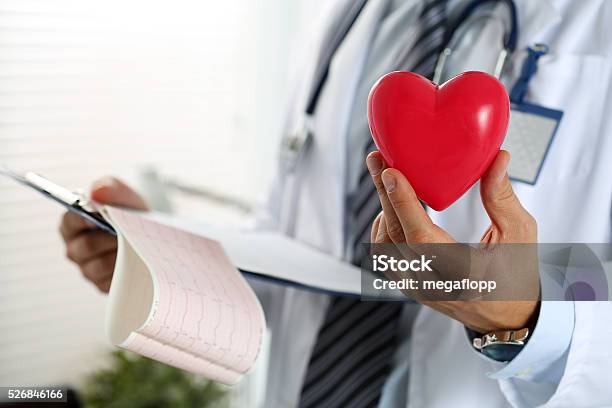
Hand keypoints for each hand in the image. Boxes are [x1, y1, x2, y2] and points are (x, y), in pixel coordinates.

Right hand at [59, 177, 147, 292]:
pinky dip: (124, 272)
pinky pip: (109, 282)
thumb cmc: (133, 216)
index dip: (79, 218)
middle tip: (124, 232)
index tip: (94, 216)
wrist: (154, 238)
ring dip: (118, 255)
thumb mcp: (127, 198)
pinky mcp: (102, 285)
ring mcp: (88, 269)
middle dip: (107, 238)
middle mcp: (76, 248)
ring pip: (97, 266)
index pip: (68, 221)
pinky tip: (135, 263)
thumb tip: (96, 191)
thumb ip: (111, 188)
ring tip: (134, 246)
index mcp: (75, 224)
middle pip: (84, 247)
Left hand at [367, 150, 538, 332]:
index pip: (421, 237)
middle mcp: (432, 284)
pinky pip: (384, 255)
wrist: (505, 316)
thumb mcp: (519, 234)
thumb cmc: (516, 274)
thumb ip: (502, 197)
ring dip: (383, 209)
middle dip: (384, 193)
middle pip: (395, 235)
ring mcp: (416, 288)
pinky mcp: (408, 286)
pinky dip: (383, 227)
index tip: (391, 172)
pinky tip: (392, 207)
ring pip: (384, 245)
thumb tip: (497, 157)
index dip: (402, 202)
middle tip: (378, 160)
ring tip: (388, 179)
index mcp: (462, 274)